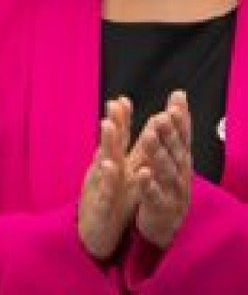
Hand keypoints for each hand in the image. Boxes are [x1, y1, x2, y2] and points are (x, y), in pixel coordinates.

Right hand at [80, 97, 138, 260]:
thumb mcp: (116, 180)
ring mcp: (100, 188)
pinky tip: (110, 166)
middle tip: (115, 103)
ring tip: (109, 124)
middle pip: (109, 145)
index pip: (118, 140)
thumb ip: (123, 158)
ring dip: (107, 143)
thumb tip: (132, 136)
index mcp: (112, 167)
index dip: (121, 120)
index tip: (123, 98)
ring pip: (104, 162)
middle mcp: (104, 173)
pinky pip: (105, 190)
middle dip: (113, 123)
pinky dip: (108, 177)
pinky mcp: (100, 206)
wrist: (91, 239)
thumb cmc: (108, 206)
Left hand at [132, 91, 192, 249]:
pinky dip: (149, 185)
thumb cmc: (165, 186)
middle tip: (162, 115)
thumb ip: (172, 129)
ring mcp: (171, 192)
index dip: (181, 118)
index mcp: (179, 161)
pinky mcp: (159, 209)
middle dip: (169, 133)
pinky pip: (152, 196)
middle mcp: (179, 175)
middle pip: (175, 151)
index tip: (178, 98)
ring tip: (149, 136)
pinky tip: (142, 173)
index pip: (182, 135)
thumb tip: (179, 95)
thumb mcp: (169, 158)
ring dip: (157, 153)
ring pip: (164, 171)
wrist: (163, 229)